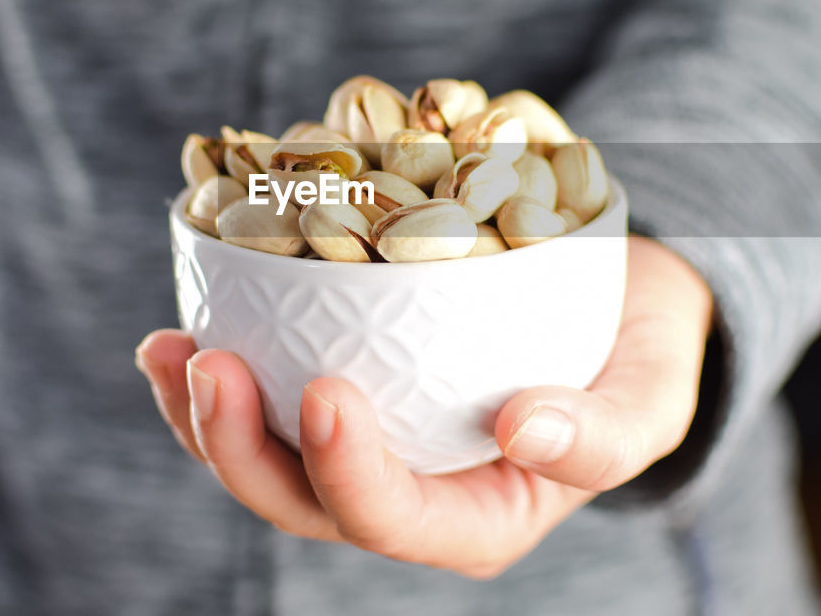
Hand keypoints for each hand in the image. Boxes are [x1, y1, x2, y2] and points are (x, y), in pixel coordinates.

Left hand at [135, 235, 711, 578]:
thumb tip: (524, 432)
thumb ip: (605, 434)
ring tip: (170, 348)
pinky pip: (266, 400)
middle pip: (301, 500)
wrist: (614, 302)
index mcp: (475, 518)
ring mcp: (367, 445)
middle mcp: (406, 493)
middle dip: (241, 446)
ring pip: (265, 457)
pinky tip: (182, 324)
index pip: (394, 519)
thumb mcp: (651, 395)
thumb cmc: (636, 353)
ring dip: (201, 413)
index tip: (326, 389)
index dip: (348, 472)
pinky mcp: (344, 391)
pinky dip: (216, 371)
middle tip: (210, 361)